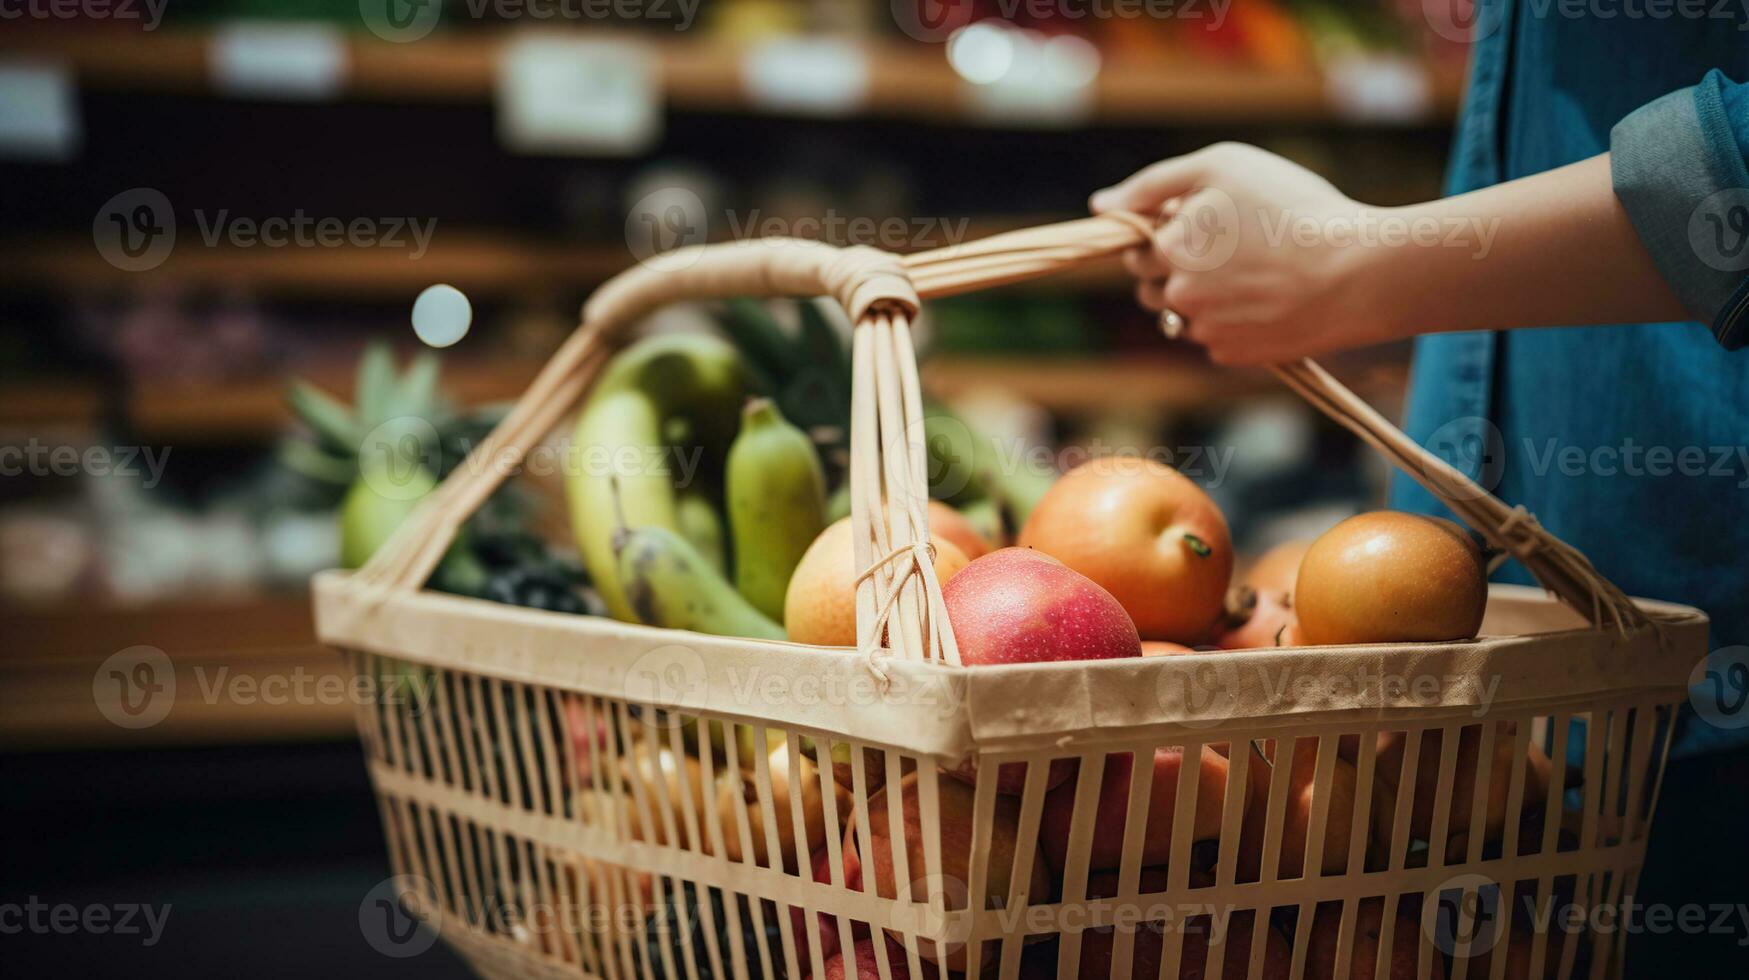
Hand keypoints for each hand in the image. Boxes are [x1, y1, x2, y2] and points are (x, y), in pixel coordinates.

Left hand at [1091, 142, 1404, 365]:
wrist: (1358, 272)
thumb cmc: (1292, 207)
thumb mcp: (1222, 167)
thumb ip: (1152, 184)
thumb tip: (1099, 206)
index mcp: (1168, 249)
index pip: (1139, 247)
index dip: (1170, 232)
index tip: (1212, 227)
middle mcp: (1176, 295)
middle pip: (1153, 286)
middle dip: (1178, 269)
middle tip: (1232, 251)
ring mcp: (1203, 330)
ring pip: (1182, 314)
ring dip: (1202, 297)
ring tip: (1253, 275)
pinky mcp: (1231, 355)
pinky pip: (1214, 338)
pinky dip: (1232, 322)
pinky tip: (1268, 300)